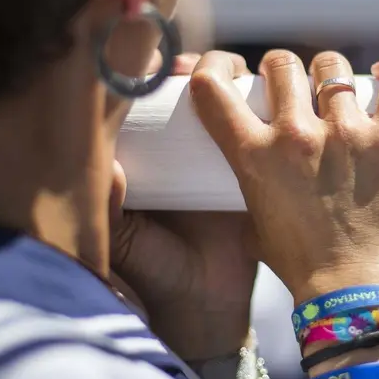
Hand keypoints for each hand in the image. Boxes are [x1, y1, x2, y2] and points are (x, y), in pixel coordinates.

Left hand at [110, 51, 258, 360]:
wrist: (211, 312)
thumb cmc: (159, 276)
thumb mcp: (128, 241)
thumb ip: (111, 209)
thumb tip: (110, 167)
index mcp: (150, 164)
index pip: (149, 106)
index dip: (153, 78)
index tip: (161, 66)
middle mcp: (184, 156)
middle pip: (194, 96)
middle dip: (199, 71)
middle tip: (198, 68)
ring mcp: (223, 163)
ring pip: (231, 106)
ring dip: (234, 81)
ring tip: (234, 75)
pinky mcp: (257, 174)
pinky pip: (263, 134)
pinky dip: (267, 109)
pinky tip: (269, 95)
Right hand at [190, 49, 378, 303]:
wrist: (350, 291)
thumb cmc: (299, 260)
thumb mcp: (251, 213)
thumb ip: (249, 173)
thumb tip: (251, 147)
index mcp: (253, 156)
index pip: (212, 86)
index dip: (216, 65)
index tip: (233, 69)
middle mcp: (295, 138)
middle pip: (281, 64)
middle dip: (283, 70)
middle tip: (294, 88)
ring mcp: (346, 136)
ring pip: (331, 67)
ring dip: (330, 74)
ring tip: (337, 90)